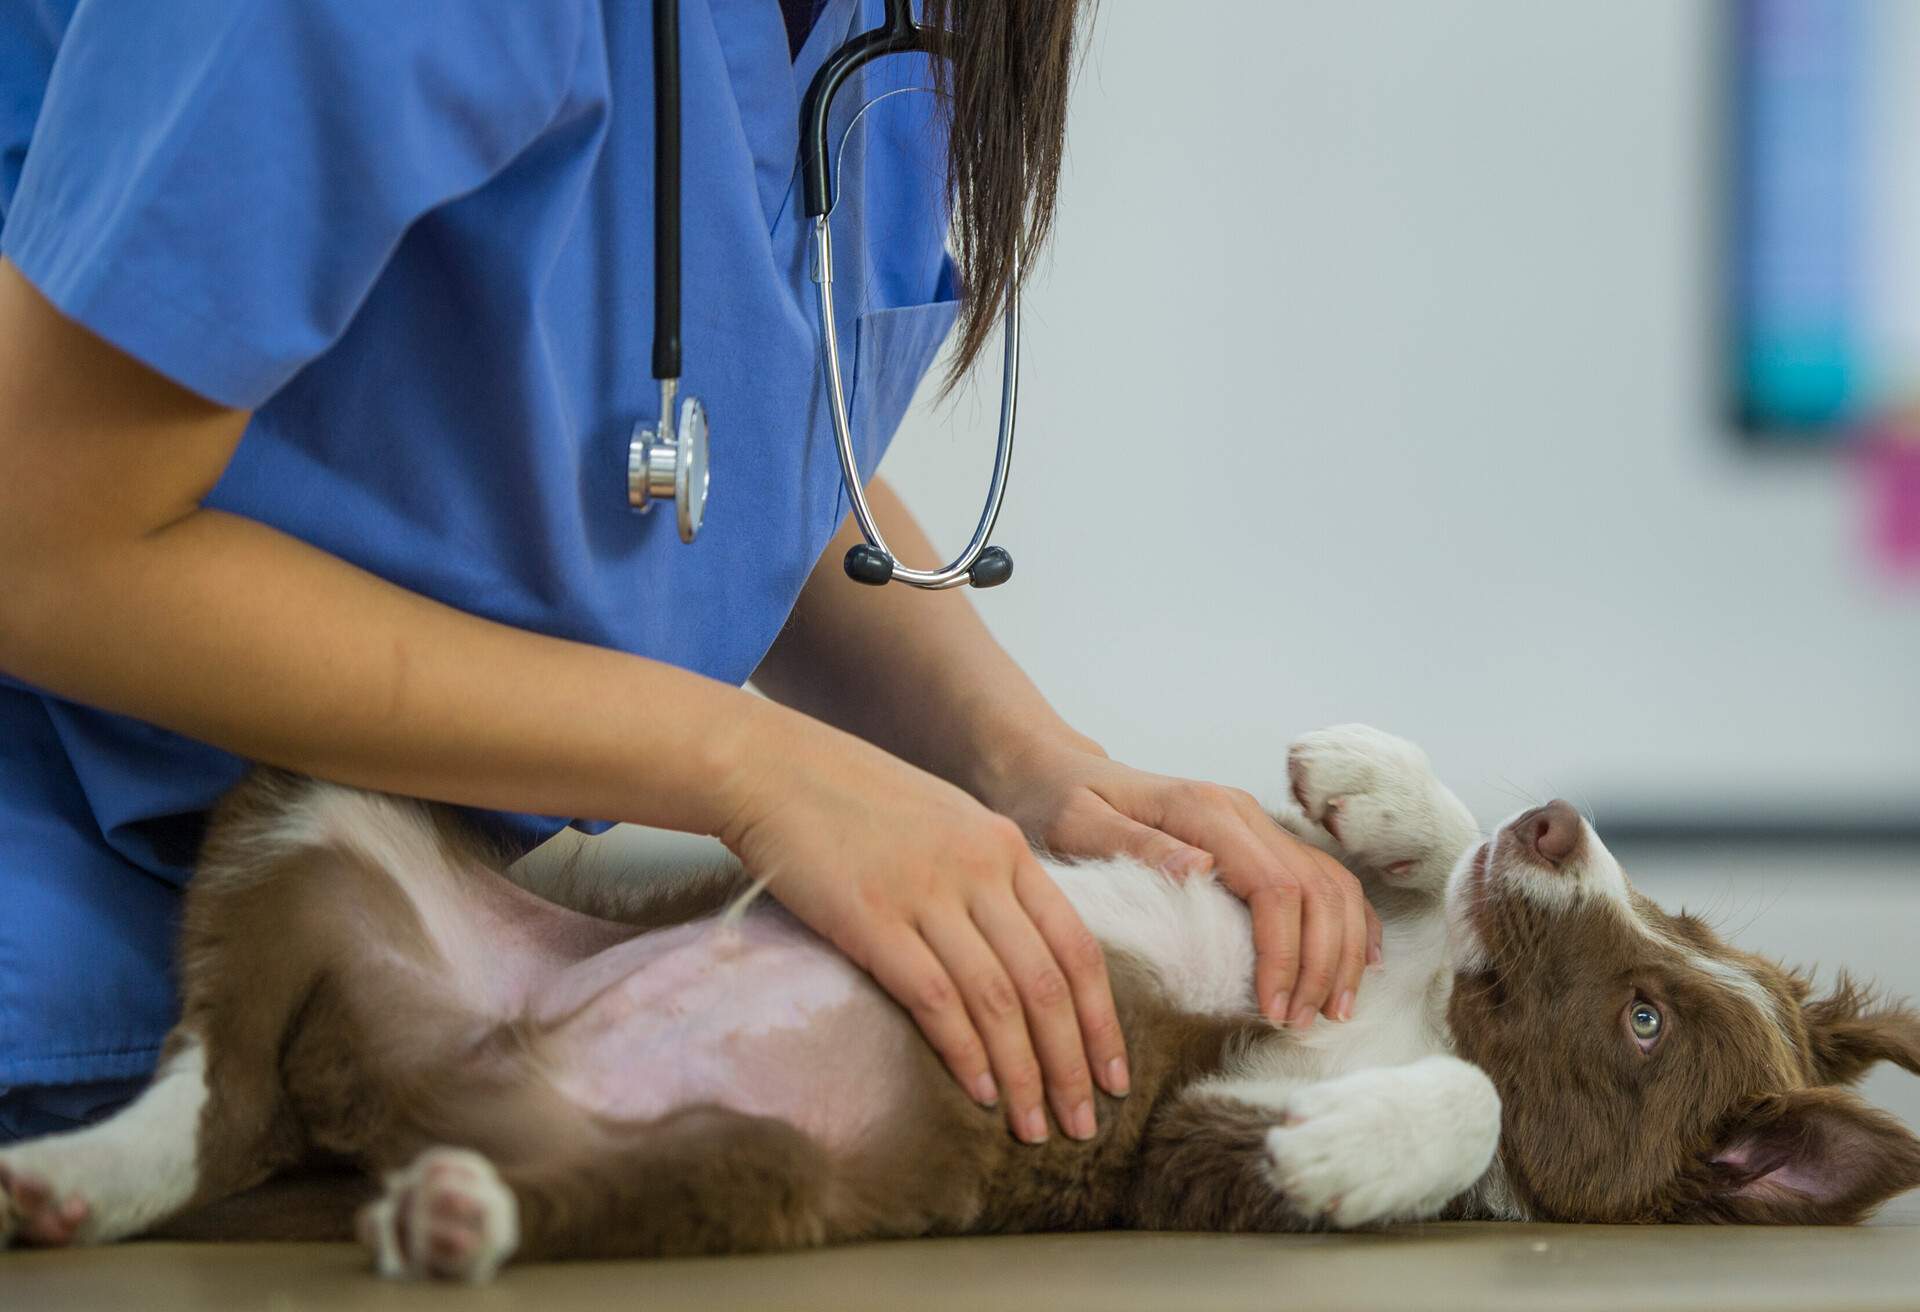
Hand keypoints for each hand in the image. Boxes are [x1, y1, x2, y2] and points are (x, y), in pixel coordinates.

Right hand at [716, 707, 1128, 1143]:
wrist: (772, 768)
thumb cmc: (853, 800)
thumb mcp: (945, 821)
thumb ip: (987, 877)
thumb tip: (1020, 953)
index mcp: (1005, 847)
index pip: (1077, 947)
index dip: (1101, 1020)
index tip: (1113, 1074)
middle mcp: (979, 869)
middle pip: (1047, 983)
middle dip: (1071, 1064)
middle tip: (1082, 1125)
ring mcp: (926, 892)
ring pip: (999, 999)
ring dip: (1024, 1074)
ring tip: (1035, 1127)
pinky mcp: (871, 918)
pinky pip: (935, 998)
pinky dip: (965, 1052)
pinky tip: (980, 1092)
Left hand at [978, 737, 1379, 1027]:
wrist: (1055, 771)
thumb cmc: (1056, 804)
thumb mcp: (1075, 824)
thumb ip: (1135, 846)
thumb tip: (1202, 869)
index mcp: (1203, 811)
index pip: (1274, 887)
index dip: (1284, 954)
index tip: (1273, 1010)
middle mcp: (1240, 811)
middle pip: (1315, 890)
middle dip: (1320, 963)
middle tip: (1304, 1024)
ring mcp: (1255, 823)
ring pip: (1331, 883)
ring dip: (1343, 949)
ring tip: (1333, 1010)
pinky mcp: (1257, 838)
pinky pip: (1324, 876)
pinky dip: (1350, 920)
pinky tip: (1358, 962)